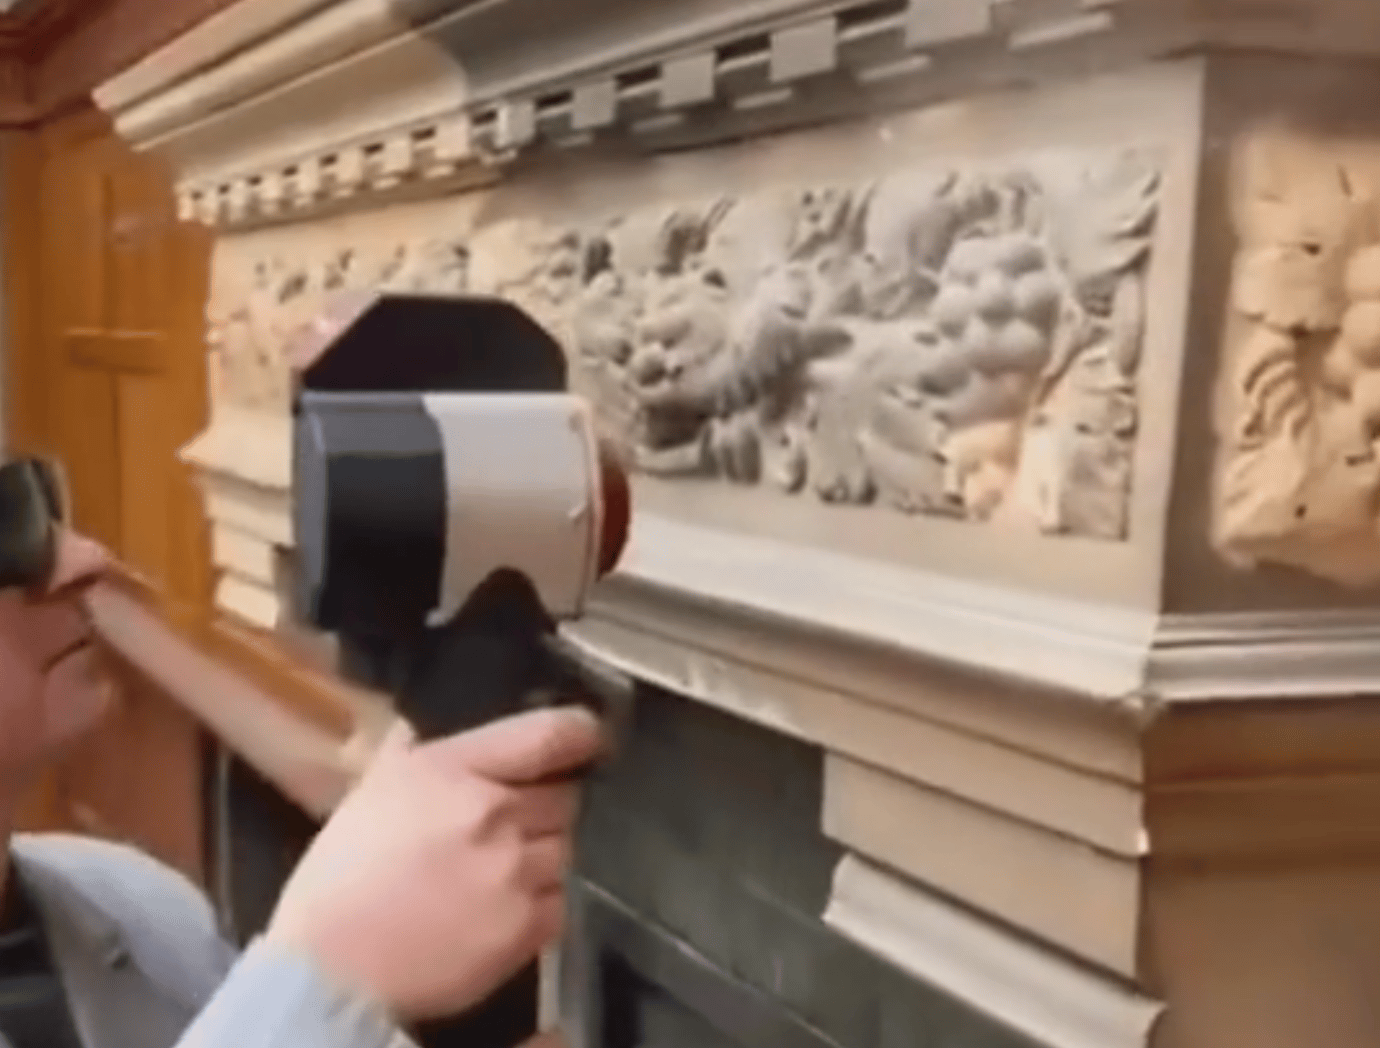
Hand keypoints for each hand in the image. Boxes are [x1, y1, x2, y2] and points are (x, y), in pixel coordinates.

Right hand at [264, 706, 604, 1020]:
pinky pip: (560, 899)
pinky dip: (541, 900)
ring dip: (545, 854)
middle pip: (566, 796)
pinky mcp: (529, 926)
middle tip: (518, 822)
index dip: (579, 734)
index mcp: (455, 769)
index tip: (588, 738)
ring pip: (566, 848)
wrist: (332, 972)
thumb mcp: (371, 792)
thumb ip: (407, 754)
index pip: (549, 736)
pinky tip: (505, 906)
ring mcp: (518, 871)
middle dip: (549, 804)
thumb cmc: (341, 876)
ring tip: (505, 870)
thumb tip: (415, 731)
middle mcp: (496, 813)